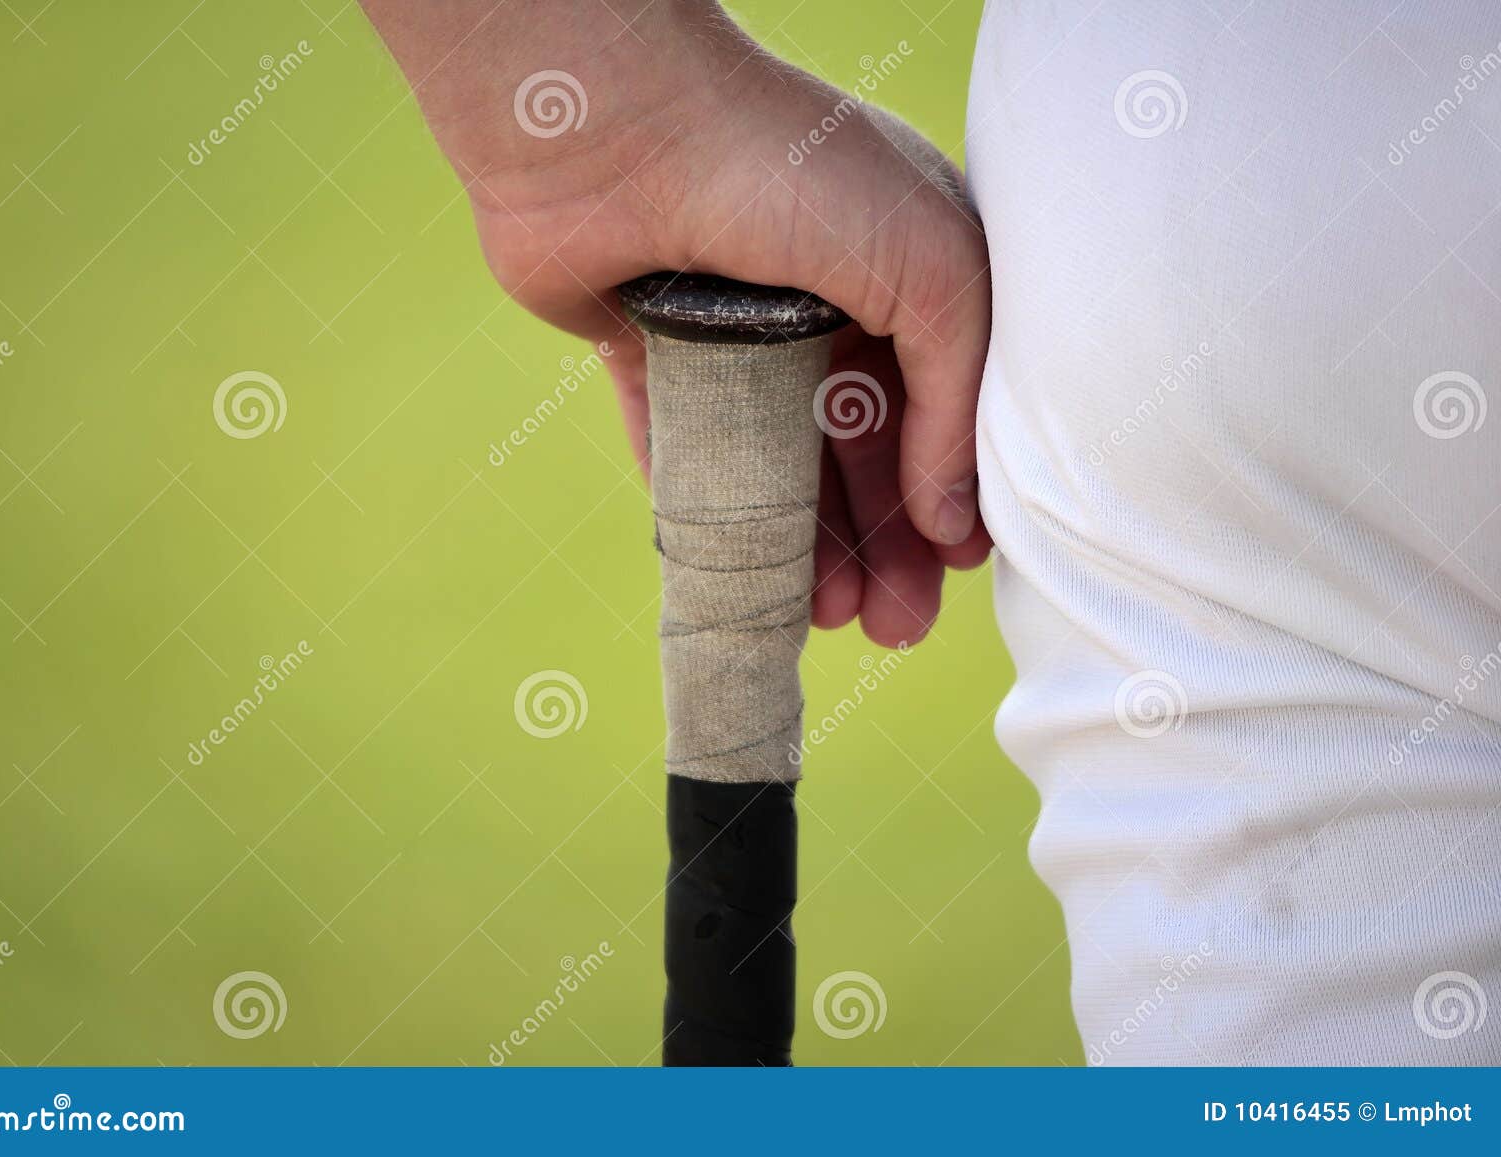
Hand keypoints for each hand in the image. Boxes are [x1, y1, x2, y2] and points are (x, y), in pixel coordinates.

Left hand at [360, 0, 991, 646]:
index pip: (946, 401)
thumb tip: (952, 514)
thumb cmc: (792, 172)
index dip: (954, 488)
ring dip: (815, 550)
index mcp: (905, 269)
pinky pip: (695, 458)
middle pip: (866, 451)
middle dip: (887, 544)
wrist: (619, 129)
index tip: (960, 565)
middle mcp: (826, 301)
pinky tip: (757, 585)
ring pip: (785, 468)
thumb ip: (956, 393)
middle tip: (899, 630)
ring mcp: (735, 330)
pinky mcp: (653, 356)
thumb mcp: (930, 266)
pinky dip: (726, 520)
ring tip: (837, 622)